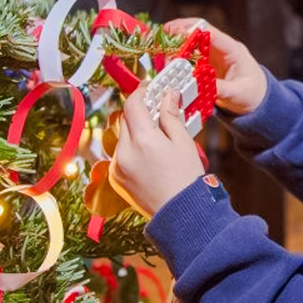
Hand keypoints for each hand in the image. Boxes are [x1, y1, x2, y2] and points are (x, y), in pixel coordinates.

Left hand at [111, 88, 205, 216]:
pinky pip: (120, 154)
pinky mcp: (116, 178)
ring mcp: (117, 167)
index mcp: (142, 141)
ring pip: (123, 136)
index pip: (133, 105)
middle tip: (157, 107)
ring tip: (156, 133)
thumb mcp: (183, 142)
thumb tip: (167, 95)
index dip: (141, 92)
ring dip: (136, 130)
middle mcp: (124, 153)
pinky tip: (149, 152)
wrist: (180, 214)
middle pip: (126, 119)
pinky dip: (132, 148)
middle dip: (140, 110)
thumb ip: (171, 116)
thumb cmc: (186, 179)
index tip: (151, 87)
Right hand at [163, 19, 266, 114]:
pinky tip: (167, 66)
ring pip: (190, 45)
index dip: (189, 29)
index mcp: (232, 50)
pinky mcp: (207, 67)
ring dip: (175, 48)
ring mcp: (213, 57)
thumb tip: (198, 84)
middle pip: (196, 34)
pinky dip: (178, 60)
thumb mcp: (238, 94)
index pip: (209, 32)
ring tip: (159, 54)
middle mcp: (221, 49)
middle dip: (177, 37)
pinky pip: (189, 59)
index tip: (171, 31)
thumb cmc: (254, 95)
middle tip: (160, 45)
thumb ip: (219, 88)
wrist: (259, 103)